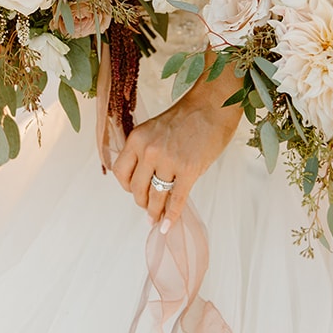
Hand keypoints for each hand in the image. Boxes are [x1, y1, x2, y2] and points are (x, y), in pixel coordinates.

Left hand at [111, 58, 242, 231]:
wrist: (212, 106)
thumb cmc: (187, 116)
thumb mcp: (155, 128)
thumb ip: (146, 150)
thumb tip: (145, 177)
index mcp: (137, 138)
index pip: (120, 172)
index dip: (126, 186)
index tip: (133, 190)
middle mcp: (148, 151)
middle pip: (136, 188)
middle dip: (141, 202)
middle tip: (147, 207)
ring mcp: (168, 161)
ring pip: (155, 197)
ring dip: (154, 212)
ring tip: (155, 219)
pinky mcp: (188, 171)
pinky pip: (176, 200)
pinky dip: (171, 216)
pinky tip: (167, 225)